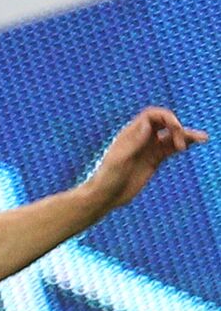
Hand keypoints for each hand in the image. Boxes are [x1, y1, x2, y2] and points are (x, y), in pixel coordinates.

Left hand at [86, 107, 207, 209]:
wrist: (106, 195)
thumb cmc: (108, 177)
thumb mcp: (119, 160)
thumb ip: (134, 142)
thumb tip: (148, 125)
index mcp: (130, 133)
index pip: (152, 115)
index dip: (166, 117)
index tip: (175, 129)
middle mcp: (141, 138)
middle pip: (164, 123)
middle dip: (177, 127)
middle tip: (182, 145)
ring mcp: (149, 148)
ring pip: (171, 136)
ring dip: (186, 135)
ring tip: (204, 138)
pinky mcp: (154, 160)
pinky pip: (171, 148)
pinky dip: (183, 145)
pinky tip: (195, 144)